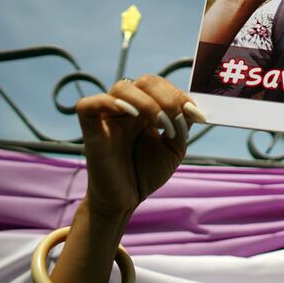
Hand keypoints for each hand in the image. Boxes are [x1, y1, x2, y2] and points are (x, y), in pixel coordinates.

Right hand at [75, 75, 205, 214]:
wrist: (126, 201)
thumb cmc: (146, 174)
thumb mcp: (174, 148)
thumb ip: (182, 125)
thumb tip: (192, 107)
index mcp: (145, 109)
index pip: (160, 85)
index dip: (179, 94)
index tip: (195, 113)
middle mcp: (126, 108)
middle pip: (145, 81)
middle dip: (167, 98)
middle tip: (176, 122)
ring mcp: (107, 117)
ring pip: (122, 87)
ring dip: (148, 102)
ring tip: (160, 125)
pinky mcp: (91, 130)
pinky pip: (87, 105)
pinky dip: (108, 102)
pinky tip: (132, 116)